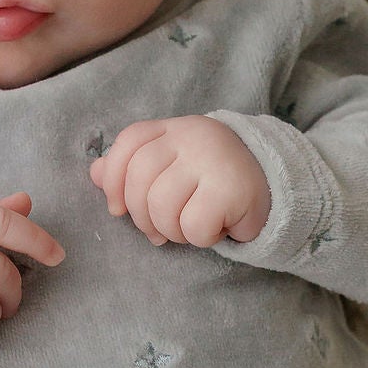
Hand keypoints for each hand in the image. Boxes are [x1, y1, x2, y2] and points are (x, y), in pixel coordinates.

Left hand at [89, 117, 270, 248]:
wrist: (272, 188)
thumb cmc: (211, 183)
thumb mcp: (170, 168)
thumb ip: (131, 169)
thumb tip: (95, 172)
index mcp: (173, 129)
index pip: (129, 142)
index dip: (113, 180)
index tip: (117, 210)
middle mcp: (192, 136)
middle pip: (139, 179)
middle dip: (141, 217)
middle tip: (159, 232)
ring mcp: (212, 159)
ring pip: (162, 206)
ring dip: (172, 231)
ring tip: (190, 228)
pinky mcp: (232, 187)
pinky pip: (193, 225)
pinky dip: (200, 238)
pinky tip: (216, 228)